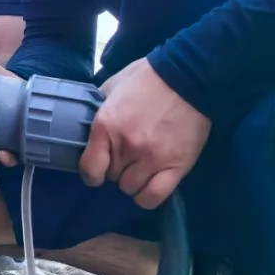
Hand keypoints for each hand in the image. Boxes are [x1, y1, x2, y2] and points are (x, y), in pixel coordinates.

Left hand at [79, 58, 210, 208]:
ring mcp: (152, 159)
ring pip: (131, 189)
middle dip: (115, 170)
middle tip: (124, 158)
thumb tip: (87, 121)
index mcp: (105, 126)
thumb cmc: (147, 78)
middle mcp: (126, 147)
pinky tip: (148, 185)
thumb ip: (98, 106)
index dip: (91, 173)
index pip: (89, 169)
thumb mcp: (112, 86)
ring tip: (139, 168)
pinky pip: (154, 197)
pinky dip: (147, 196)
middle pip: (112, 178)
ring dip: (132, 181)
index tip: (96, 170)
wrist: (188, 77)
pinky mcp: (177, 167)